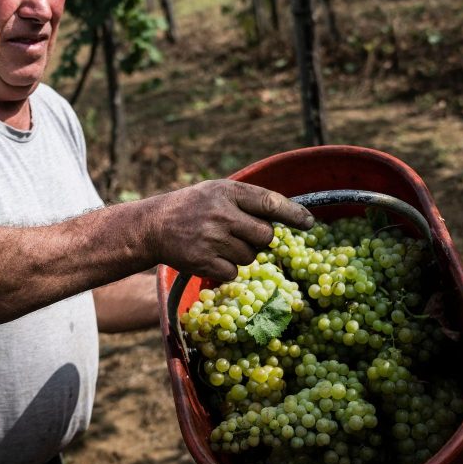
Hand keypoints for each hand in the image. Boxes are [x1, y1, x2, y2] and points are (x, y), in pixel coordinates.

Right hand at [145, 180, 314, 281]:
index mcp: (228, 192)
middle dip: (260, 238)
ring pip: (250, 256)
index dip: (294, 214)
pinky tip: (210, 256)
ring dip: (240, 254)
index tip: (309, 223)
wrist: (153, 226)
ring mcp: (212, 240)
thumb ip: (249, 200)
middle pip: (265, 236)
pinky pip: (233, 272)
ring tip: (218, 242)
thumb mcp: (218, 191)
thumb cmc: (192, 207)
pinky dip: (226, 268)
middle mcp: (221, 215)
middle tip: (241, 233)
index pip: (270, 203)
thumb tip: (288, 217)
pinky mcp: (204, 262)